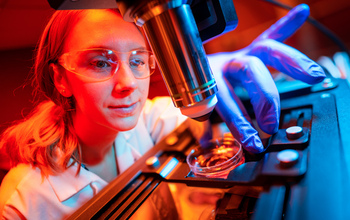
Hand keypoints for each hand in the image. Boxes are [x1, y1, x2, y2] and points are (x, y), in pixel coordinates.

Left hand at [207, 4, 325, 152]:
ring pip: (267, 50)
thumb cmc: (197, 86)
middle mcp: (227, 63)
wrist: (192, 65)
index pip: (226, 99)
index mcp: (209, 77)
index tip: (253, 142)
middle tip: (273, 122)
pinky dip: (286, 25)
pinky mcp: (251, 50)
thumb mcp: (194, 105)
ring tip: (313, 75)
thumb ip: (199, 124)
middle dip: (266, 96)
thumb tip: (205, 142)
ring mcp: (241, 55)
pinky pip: (269, 35)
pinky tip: (301, 13)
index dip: (239, 122)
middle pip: (250, 71)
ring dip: (291, 62)